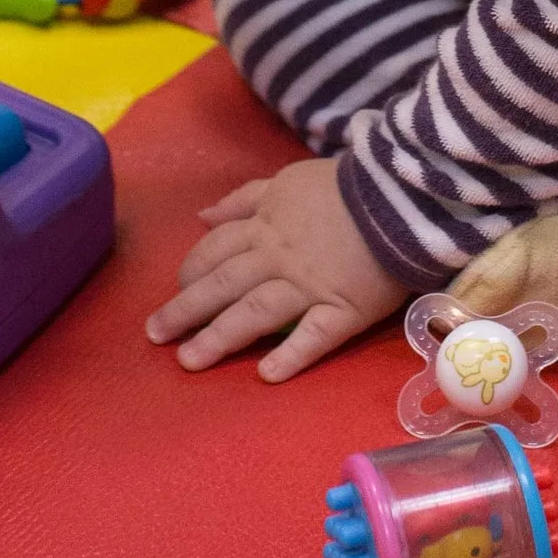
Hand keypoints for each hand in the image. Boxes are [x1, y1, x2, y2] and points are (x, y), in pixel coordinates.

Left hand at [146, 155, 406, 380]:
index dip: (191, 272)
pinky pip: (314, 336)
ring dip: (219, 338)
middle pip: (223, 285)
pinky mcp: (344, 309)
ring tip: (189, 361)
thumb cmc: (344, 187)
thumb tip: (201, 217)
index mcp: (265, 227)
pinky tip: (266, 376)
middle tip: (155, 336)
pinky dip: (291, 355)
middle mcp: (277, 258)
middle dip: (185, 311)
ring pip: (255, 313)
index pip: (215, 251)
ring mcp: (309, 286)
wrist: (402, 193)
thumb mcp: (285, 181)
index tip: (177, 290)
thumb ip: (243, 200)